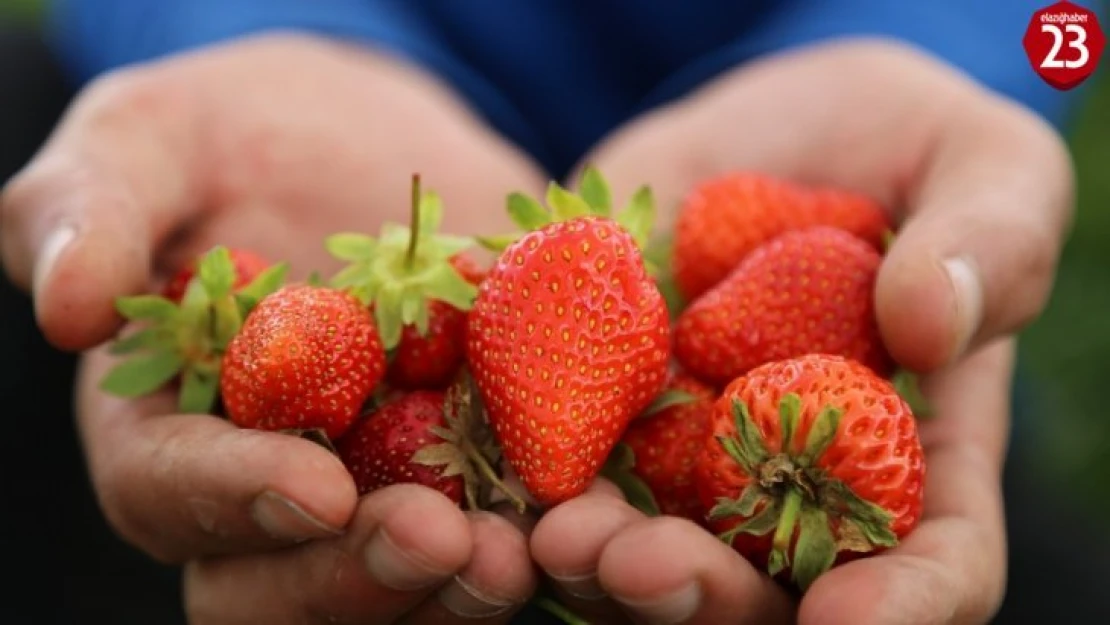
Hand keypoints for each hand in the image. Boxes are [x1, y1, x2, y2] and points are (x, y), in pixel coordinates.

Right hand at [2, 33, 546, 621]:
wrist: (375, 139)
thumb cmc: (242, 131)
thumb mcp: (156, 137)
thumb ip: (95, 206)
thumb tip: (63, 305)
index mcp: (169, 423)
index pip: (169, 490)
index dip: (231, 500)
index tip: (311, 489)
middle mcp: (269, 483)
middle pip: (282, 582)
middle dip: (356, 577)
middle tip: (435, 544)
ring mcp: (378, 487)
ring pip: (395, 585)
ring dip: (455, 590)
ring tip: (517, 556)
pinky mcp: (476, 465)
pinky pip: (504, 527)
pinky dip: (543, 534)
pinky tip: (588, 519)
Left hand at [548, 38, 1073, 622]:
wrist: (767, 122)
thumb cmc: (904, 141)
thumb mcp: (980, 159)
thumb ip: (992, 236)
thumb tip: (933, 323)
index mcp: (914, 447)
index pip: (934, 560)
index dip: (900, 604)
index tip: (847, 622)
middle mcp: (793, 477)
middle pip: (763, 581)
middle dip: (705, 594)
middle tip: (643, 570)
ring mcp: (687, 449)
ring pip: (648, 544)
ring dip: (600, 561)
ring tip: (559, 536)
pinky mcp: (599, 398)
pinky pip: (557, 454)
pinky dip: (527, 474)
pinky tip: (498, 473)